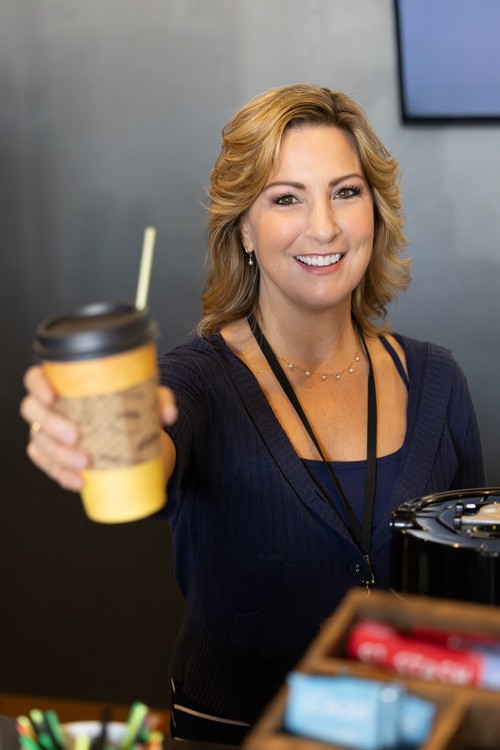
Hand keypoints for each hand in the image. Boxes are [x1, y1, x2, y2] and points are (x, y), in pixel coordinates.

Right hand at [20, 366, 177, 491]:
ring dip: (58, 455)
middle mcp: (49, 406)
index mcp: (63, 383)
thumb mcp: (144, 398)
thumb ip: (158, 400)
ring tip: (84, 463)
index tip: (52, 395)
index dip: (37, 385)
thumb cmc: (125, 406)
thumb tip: (168, 413)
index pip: (36, 378)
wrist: (126, 432)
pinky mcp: (51, 456)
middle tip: (77, 436)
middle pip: (32, 411)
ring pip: (38, 442)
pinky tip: (79, 480)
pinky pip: (47, 466)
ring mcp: (46, 432)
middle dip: (51, 424)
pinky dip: (61, 475)